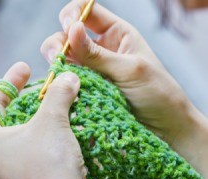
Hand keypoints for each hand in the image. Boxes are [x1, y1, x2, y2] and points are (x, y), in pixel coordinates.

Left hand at [0, 62, 95, 178]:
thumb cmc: (49, 164)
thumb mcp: (51, 121)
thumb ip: (57, 94)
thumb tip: (68, 77)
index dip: (12, 81)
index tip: (25, 67)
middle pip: (7, 120)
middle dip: (26, 102)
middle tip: (41, 88)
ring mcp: (2, 176)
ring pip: (19, 138)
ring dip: (37, 121)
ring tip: (52, 108)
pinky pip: (28, 154)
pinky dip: (41, 140)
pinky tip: (56, 134)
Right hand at [41, 0, 207, 178]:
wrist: (163, 126)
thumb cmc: (156, 92)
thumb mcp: (128, 69)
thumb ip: (97, 54)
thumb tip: (70, 29)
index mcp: (117, 34)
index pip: (88, 11)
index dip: (73, 13)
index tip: (67, 26)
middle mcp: (101, 48)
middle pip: (69, 33)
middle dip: (59, 40)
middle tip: (58, 56)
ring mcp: (92, 69)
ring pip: (65, 56)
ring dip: (57, 60)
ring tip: (58, 71)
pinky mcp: (87, 88)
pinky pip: (67, 78)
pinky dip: (60, 80)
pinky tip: (61, 86)